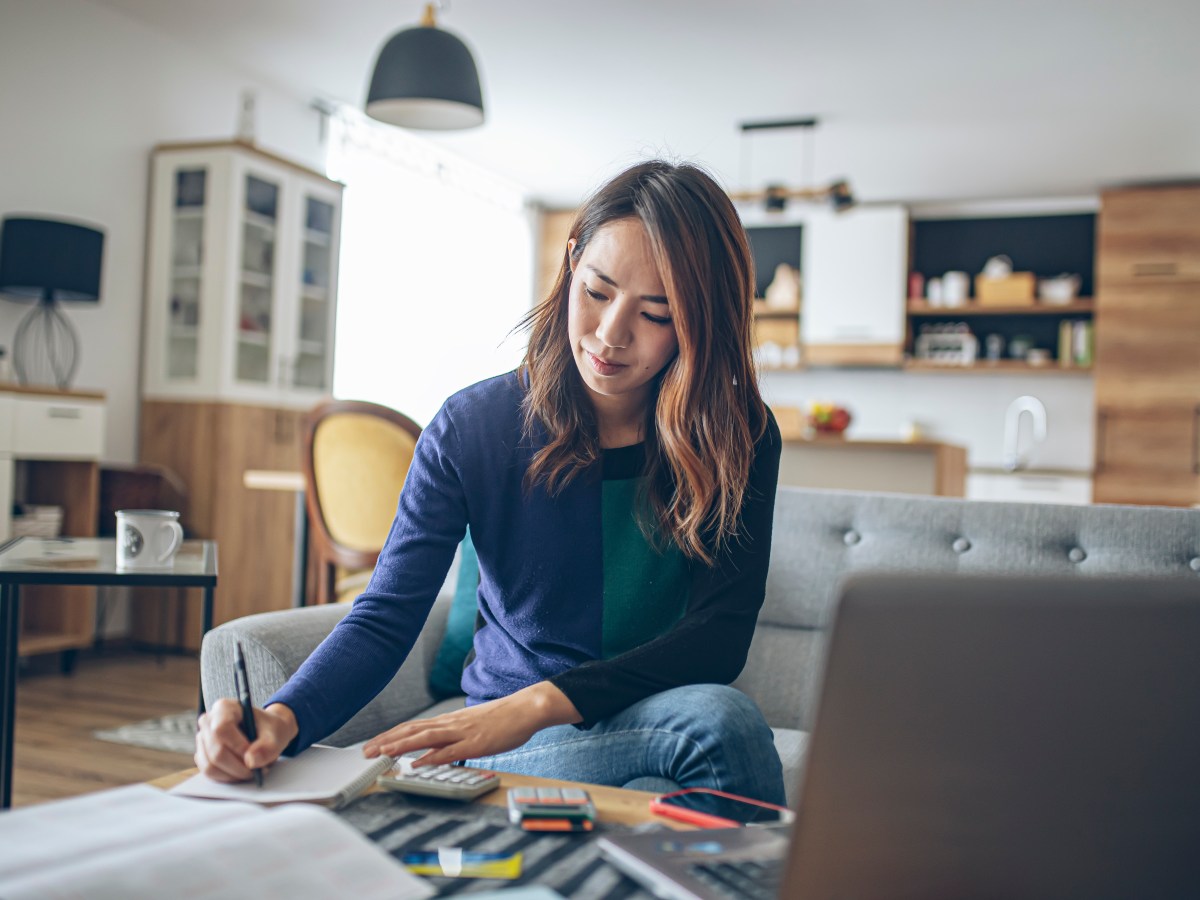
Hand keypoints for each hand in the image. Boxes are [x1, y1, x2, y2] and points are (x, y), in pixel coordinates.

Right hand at [194, 699, 298, 782]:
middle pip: (215, 751)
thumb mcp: (277, 733)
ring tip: (252, 772)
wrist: (267, 733)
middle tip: (257, 771)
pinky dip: (227, 777)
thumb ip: (268, 747)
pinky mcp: (203, 755)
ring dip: (233, 774)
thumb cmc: (270, 729)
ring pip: (210, 766)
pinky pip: (209, 773)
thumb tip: (250, 761)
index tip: (252, 757)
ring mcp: (202, 739)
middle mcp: (208, 722)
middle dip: (238, 767)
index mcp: (225, 708)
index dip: (237, 747)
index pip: (221, 729)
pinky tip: (242, 772)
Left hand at [362, 681, 579, 766]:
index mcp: (449, 721)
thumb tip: (434, 751)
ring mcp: (463, 732)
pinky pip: (450, 750)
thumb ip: (453, 738)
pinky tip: (417, 762)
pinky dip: (431, 756)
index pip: (413, 727)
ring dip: (401, 746)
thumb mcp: (472, 727)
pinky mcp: (476, 742)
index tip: (373, 744)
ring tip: (382, 753)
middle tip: (366, 752)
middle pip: (412, 731)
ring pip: (425, 738)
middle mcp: (451, 724)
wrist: (526, 708)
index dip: (391, 736)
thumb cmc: (502, 719)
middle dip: (387, 741)